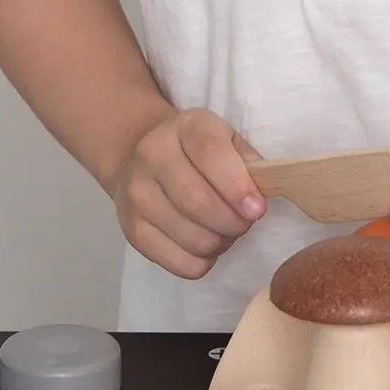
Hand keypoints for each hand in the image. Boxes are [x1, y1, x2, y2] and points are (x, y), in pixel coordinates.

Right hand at [110, 107, 266, 279]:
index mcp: (186, 127)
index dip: (237, 186)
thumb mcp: (228, 141)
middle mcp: (152, 155)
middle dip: (232, 221)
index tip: (257, 209)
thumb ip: (249, 163)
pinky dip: (202, 262)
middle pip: (196, 201)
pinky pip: (177, 261)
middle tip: (245, 223)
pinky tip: (205, 245)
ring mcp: (137, 194)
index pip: (210, 154)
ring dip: (220, 243)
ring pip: (190, 236)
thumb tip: (257, 198)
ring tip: (226, 231)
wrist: (145, 159)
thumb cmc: (201, 152)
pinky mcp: (132, 229)